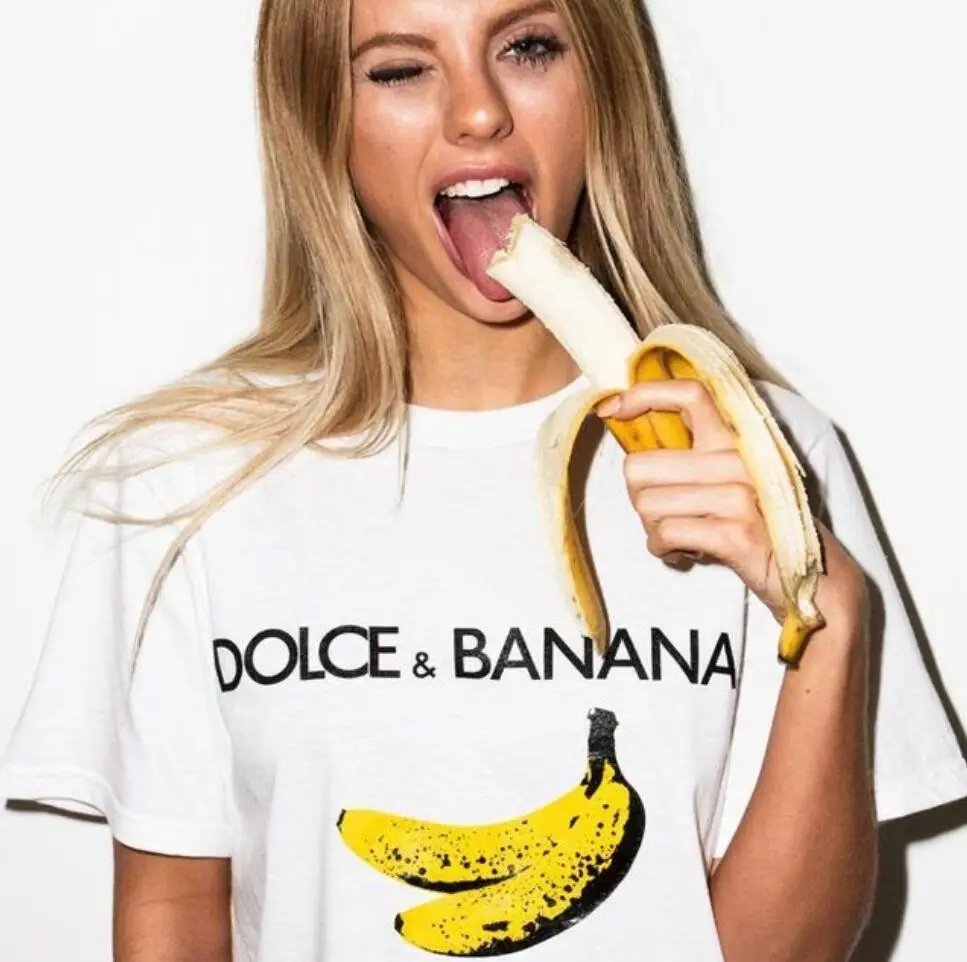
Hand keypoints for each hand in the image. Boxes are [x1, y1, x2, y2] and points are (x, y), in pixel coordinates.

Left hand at [596, 379, 865, 627]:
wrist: (814, 580)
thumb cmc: (761, 528)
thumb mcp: (736, 480)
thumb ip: (696, 458)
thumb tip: (638, 448)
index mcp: (738, 439)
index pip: (689, 394)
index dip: (643, 395)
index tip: (610, 408)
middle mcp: (739, 458)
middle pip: (642, 466)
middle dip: (640, 498)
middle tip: (665, 514)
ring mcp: (738, 494)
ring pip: (647, 503)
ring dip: (653, 529)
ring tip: (682, 537)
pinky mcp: (733, 531)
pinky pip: (663, 533)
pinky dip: (663, 550)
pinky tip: (683, 554)